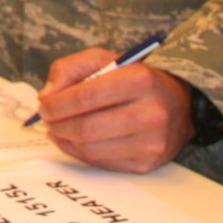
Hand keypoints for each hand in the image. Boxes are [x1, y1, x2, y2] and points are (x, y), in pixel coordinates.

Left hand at [36, 49, 193, 173]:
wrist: (178, 103)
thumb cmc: (134, 78)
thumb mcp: (104, 59)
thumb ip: (69, 69)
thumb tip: (46, 97)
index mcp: (139, 79)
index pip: (87, 96)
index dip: (58, 104)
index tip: (43, 106)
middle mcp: (151, 113)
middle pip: (87, 127)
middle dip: (58, 125)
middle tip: (46, 120)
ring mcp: (152, 142)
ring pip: (92, 149)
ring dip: (65, 140)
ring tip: (57, 129)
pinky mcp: (148, 163)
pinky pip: (102, 163)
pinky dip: (80, 153)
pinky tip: (73, 141)